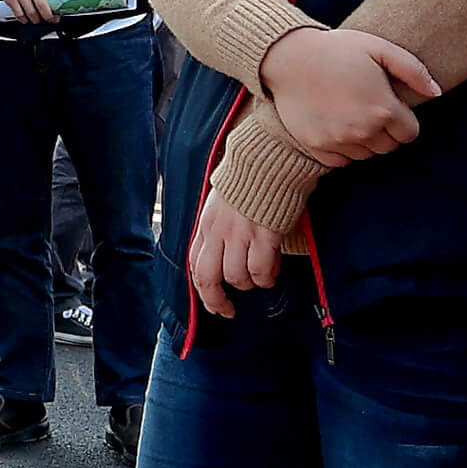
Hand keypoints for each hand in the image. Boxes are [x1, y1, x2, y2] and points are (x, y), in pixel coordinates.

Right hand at [1, 0, 57, 26]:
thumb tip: (54, 10)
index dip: (54, 11)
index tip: (55, 18)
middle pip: (41, 6)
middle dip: (47, 17)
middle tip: (47, 20)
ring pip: (31, 13)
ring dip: (35, 20)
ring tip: (36, 19)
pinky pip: (19, 15)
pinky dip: (24, 20)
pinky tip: (26, 18)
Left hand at [186, 171, 282, 313]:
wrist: (270, 157)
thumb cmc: (251, 177)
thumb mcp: (222, 203)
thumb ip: (218, 228)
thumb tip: (222, 252)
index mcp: (206, 223)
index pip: (194, 265)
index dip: (202, 289)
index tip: (213, 302)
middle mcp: (218, 231)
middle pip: (207, 278)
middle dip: (216, 300)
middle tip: (228, 310)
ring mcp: (240, 234)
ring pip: (236, 277)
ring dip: (248, 283)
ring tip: (260, 278)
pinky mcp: (263, 235)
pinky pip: (260, 270)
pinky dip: (265, 277)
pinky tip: (272, 273)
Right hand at [259, 24, 441, 166]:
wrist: (288, 57)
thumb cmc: (337, 49)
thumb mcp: (379, 48)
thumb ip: (413, 70)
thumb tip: (437, 92)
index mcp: (383, 108)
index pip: (409, 133)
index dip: (404, 120)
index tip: (391, 107)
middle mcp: (363, 130)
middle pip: (389, 147)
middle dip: (386, 131)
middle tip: (371, 109)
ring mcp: (339, 141)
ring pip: (366, 155)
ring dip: (365, 141)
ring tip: (352, 115)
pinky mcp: (317, 146)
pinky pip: (341, 161)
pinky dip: (342, 150)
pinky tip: (336, 126)